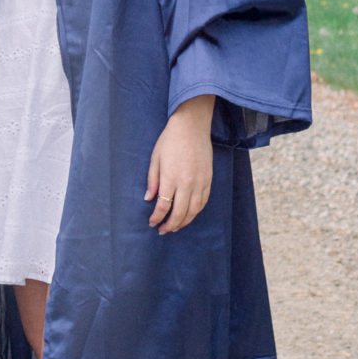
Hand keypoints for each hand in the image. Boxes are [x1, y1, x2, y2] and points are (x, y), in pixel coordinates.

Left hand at [145, 94, 213, 233]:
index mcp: (170, 178)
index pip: (163, 206)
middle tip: (162, 230)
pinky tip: (189, 215)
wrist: (191, 127)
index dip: (157, 218)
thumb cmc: (169, 141)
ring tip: (175, 227)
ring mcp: (200, 182)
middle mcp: (186, 183)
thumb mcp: (155, 159)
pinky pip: (203, 202)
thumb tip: (148, 199)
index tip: (152, 223)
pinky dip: (196, 212)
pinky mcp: (208, 180)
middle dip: (170, 225)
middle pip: (180, 213)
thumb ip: (152, 181)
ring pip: (193, 211)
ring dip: (184, 222)